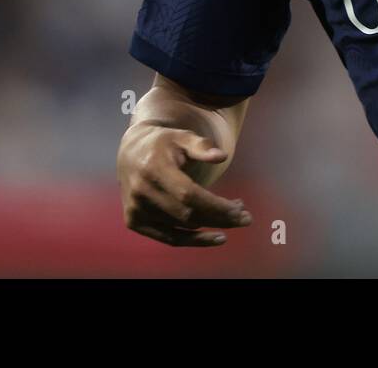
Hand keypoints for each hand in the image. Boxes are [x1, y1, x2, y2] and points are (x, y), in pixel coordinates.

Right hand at [117, 123, 251, 246]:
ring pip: (181, 228)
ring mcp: (136, 210)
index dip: (216, 205)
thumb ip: (201, 146)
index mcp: (153, 168)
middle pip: (187, 215)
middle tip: (246, 218)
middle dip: (220, 219)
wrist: (131, 152)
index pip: (189, 194)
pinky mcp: (135, 222)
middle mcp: (141, 192)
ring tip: (235, 220)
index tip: (240, 208)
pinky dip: (194, 241)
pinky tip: (215, 237)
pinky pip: (169, 238)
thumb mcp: (182, 136)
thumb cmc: (163, 143)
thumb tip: (221, 156)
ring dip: (211, 227)